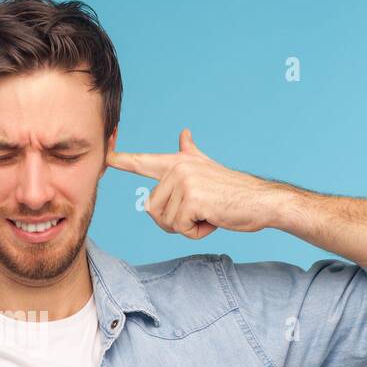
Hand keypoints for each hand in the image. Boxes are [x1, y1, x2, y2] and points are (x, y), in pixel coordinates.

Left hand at [107, 129, 279, 237]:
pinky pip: (178, 227)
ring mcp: (185, 181)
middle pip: (152, 209)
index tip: (104, 155)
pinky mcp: (192, 198)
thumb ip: (191, 154)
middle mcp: (178, 168)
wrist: (261, 201)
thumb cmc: (234, 192)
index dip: (121, 160)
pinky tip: (213, 218)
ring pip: (164, 221)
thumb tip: (184, 134)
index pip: (143, 161)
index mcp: (179, 162)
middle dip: (175, 221)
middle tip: (202, 211)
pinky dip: (196, 232)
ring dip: (186, 227)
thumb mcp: (208, 169)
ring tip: (208, 212)